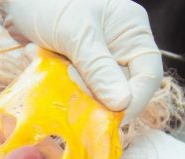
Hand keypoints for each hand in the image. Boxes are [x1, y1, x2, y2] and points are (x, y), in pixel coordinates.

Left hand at [0, 0, 162, 121]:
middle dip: (97, 100)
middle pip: (121, 90)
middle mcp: (120, 48)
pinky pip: (73, 89)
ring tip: (51, 71)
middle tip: (72, 101)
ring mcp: (96, 59)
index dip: (134, 101)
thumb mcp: (77, 34)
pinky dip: (56, 84)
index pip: (148, 75)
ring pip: (95, 94)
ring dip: (72, 91)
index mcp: (132, 32)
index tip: (112, 120)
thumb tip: (122, 104)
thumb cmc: (50, 2)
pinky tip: (37, 57)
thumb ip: (98, 69)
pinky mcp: (74, 68)